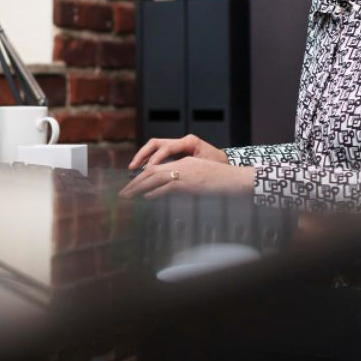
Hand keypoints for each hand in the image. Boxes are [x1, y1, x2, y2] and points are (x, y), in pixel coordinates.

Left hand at [120, 156, 255, 199]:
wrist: (237, 180)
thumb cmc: (222, 183)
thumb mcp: (200, 180)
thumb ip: (182, 184)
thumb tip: (163, 194)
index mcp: (184, 163)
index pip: (157, 168)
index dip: (142, 177)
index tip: (131, 186)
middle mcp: (182, 165)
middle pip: (152, 172)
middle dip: (135, 182)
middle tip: (122, 193)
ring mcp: (185, 173)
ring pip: (155, 178)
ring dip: (139, 187)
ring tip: (127, 196)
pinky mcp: (190, 183)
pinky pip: (168, 186)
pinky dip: (156, 192)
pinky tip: (147, 198)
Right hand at [128, 134, 226, 169]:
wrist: (226, 163)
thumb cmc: (218, 167)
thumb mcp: (205, 169)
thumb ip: (188, 172)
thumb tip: (172, 182)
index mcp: (189, 142)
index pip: (167, 147)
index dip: (155, 159)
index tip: (147, 170)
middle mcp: (181, 141)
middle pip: (156, 143)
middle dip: (142, 155)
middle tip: (133, 168)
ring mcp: (177, 144)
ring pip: (154, 146)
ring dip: (142, 156)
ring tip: (132, 169)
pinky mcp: (175, 150)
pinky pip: (157, 152)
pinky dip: (147, 160)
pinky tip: (140, 170)